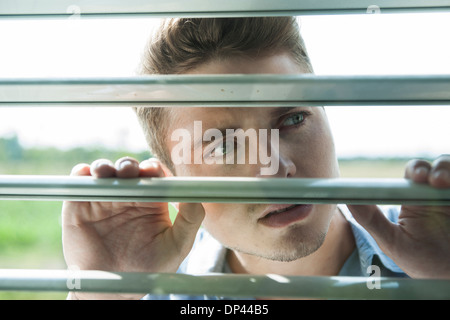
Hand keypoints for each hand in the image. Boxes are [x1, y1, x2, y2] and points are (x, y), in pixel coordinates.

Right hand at [62, 157, 204, 298]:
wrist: (112, 289)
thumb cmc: (149, 269)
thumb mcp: (177, 246)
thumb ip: (190, 221)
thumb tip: (195, 195)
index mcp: (152, 200)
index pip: (154, 176)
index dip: (153, 169)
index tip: (153, 171)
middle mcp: (128, 195)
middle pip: (129, 169)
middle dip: (130, 165)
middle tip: (130, 171)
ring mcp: (104, 198)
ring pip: (104, 171)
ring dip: (105, 166)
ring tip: (106, 172)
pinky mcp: (80, 204)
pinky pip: (80, 182)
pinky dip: (81, 173)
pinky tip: (86, 175)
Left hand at [347, 155, 449, 277]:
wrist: (447, 278)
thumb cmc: (419, 261)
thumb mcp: (391, 241)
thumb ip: (369, 218)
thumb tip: (345, 197)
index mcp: (415, 199)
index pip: (415, 174)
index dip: (417, 170)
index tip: (418, 176)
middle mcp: (436, 195)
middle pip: (438, 169)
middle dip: (438, 168)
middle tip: (433, 179)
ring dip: (448, 171)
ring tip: (443, 183)